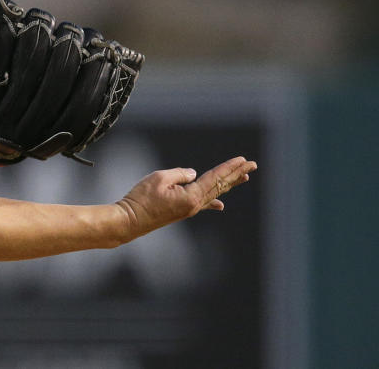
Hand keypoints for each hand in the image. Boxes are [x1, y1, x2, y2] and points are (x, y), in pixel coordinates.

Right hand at [115, 156, 257, 240]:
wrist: (129, 221)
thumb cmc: (141, 199)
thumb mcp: (159, 178)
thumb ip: (179, 174)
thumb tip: (193, 175)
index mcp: (191, 197)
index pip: (214, 178)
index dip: (228, 167)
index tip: (242, 160)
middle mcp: (195, 205)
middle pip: (220, 186)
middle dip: (236, 174)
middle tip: (252, 165)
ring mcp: (189, 210)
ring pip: (214, 194)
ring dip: (229, 184)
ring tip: (244, 177)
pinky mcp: (181, 211)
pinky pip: (202, 204)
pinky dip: (213, 201)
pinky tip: (221, 205)